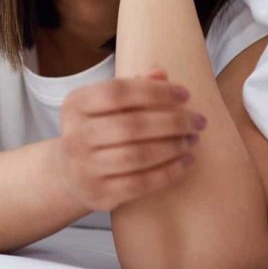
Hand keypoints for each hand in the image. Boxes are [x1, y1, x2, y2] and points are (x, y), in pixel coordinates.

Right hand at [54, 69, 207, 211]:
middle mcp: (75, 135)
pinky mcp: (99, 194)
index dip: (155, 92)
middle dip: (172, 122)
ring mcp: (85, 168)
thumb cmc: (97, 130)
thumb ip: (133, 87)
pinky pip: (140, 184)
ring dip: (172, 147)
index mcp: (76, 105)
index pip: (118, 92)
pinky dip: (168, 173)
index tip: (185, 94)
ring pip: (137, 156)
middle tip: (197, 121)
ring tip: (191, 140)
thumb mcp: (105, 104)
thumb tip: (162, 74)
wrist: (69, 174)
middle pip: (131, 125)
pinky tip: (185, 162)